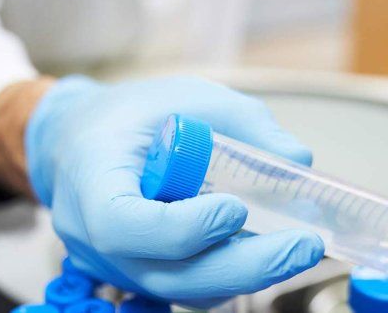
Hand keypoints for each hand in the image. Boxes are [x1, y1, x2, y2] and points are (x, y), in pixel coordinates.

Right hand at [25, 75, 323, 307]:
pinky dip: (228, 274)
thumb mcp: (186, 98)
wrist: (83, 142)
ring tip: (296, 248)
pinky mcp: (137, 273)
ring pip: (180, 289)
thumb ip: (243, 124)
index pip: (122, 225)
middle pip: (163, 275)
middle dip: (241, 266)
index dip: (180, 228)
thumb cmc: (131, 117)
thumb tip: (299, 162)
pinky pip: (185, 287)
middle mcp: (92, 236)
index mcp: (92, 179)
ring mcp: (112, 264)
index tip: (236, 207)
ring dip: (244, 274)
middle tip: (304, 245)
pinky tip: (263, 251)